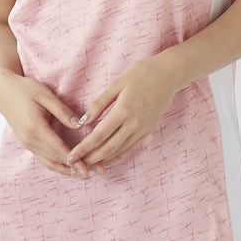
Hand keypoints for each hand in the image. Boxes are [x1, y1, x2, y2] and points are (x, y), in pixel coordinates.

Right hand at [0, 69, 104, 178]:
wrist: (3, 91)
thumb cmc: (24, 89)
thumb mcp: (45, 95)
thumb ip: (63, 111)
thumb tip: (81, 125)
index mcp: (35, 127)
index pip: (59, 148)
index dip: (75, 160)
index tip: (89, 168)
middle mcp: (29, 139)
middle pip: (56, 158)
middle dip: (76, 167)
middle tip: (97, 170)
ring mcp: (26, 143)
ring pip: (49, 162)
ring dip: (67, 169)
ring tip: (85, 174)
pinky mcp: (27, 143)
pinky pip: (43, 158)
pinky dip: (57, 165)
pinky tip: (69, 168)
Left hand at [65, 55, 180, 169]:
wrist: (169, 74)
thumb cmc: (141, 74)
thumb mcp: (117, 83)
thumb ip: (99, 103)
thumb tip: (83, 122)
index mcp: (123, 111)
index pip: (98, 135)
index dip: (83, 148)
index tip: (71, 156)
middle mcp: (134, 124)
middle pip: (108, 148)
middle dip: (90, 159)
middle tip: (75, 165)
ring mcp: (143, 129)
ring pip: (119, 151)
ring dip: (103, 160)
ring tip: (88, 165)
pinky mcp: (148, 131)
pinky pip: (131, 148)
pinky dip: (118, 156)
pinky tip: (107, 159)